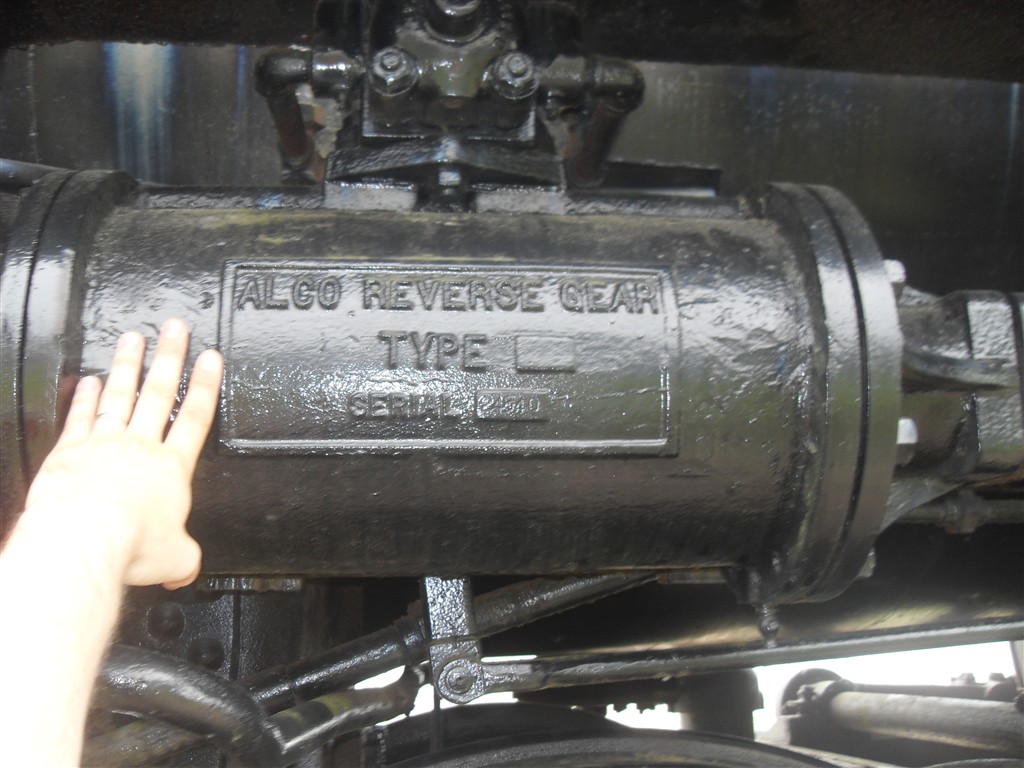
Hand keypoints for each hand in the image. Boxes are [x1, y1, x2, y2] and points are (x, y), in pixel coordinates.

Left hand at [21, 319, 222, 588]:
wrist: (84, 538)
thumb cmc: (130, 545)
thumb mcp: (175, 559)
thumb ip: (183, 559)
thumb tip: (185, 570)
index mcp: (172, 468)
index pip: (195, 417)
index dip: (206, 385)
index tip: (211, 358)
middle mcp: (140, 447)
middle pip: (160, 393)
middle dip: (170, 358)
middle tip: (175, 328)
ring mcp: (104, 444)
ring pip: (121, 395)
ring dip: (129, 364)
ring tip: (134, 338)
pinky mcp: (70, 452)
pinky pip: (81, 416)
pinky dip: (86, 396)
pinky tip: (90, 380)